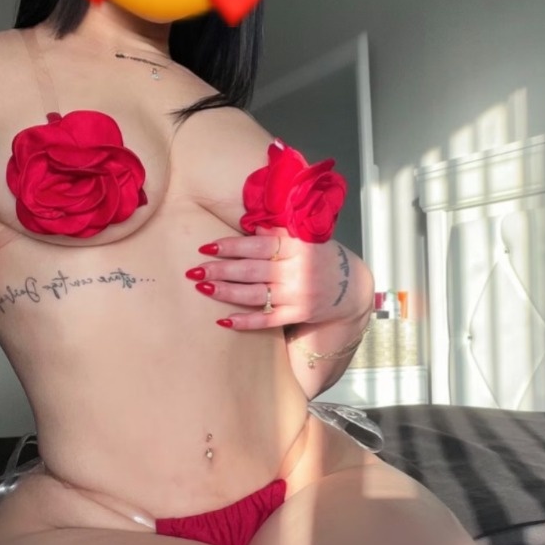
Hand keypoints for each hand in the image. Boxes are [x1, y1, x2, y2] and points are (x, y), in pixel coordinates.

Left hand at [186, 226, 368, 330]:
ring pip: (255, 295)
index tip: (207, 246)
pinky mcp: (298, 314)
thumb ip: (279, 231)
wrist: (351, 287)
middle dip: (220, 270)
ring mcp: (298, 295)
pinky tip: (223, 321)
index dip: (232, 246)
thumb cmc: (321, 257)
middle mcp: (298, 271)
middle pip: (252, 271)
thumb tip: (249, 222)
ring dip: (226, 293)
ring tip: (202, 288)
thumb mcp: (305, 237)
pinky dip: (246, 322)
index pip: (259, 246)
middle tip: (194, 270)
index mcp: (298, 247)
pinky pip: (267, 320)